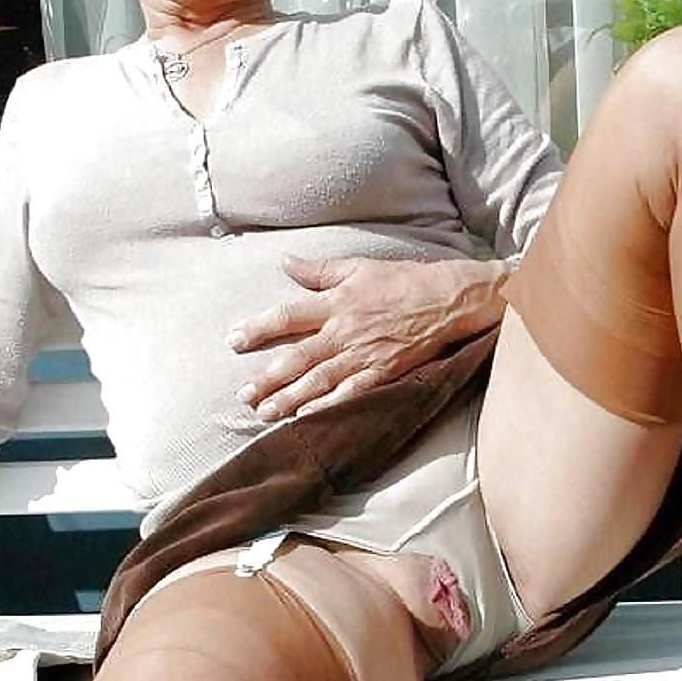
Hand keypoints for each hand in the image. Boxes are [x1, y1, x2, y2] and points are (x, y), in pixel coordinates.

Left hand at [229, 254, 506, 420]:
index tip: (233, 340)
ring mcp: (364, 356)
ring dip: (289, 399)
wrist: (448, 299)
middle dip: (268, 378)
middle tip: (243, 394)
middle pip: (298, 359)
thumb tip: (284, 262)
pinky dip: (328, 407)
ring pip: (319, 382)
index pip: (288, 316)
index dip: (258, 329)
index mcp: (336, 303)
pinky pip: (351, 394)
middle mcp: (345, 332)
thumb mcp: (357, 267)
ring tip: (265, 413)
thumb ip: (318, 270)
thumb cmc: (402, 280)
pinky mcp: (383, 373)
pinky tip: (307, 418)